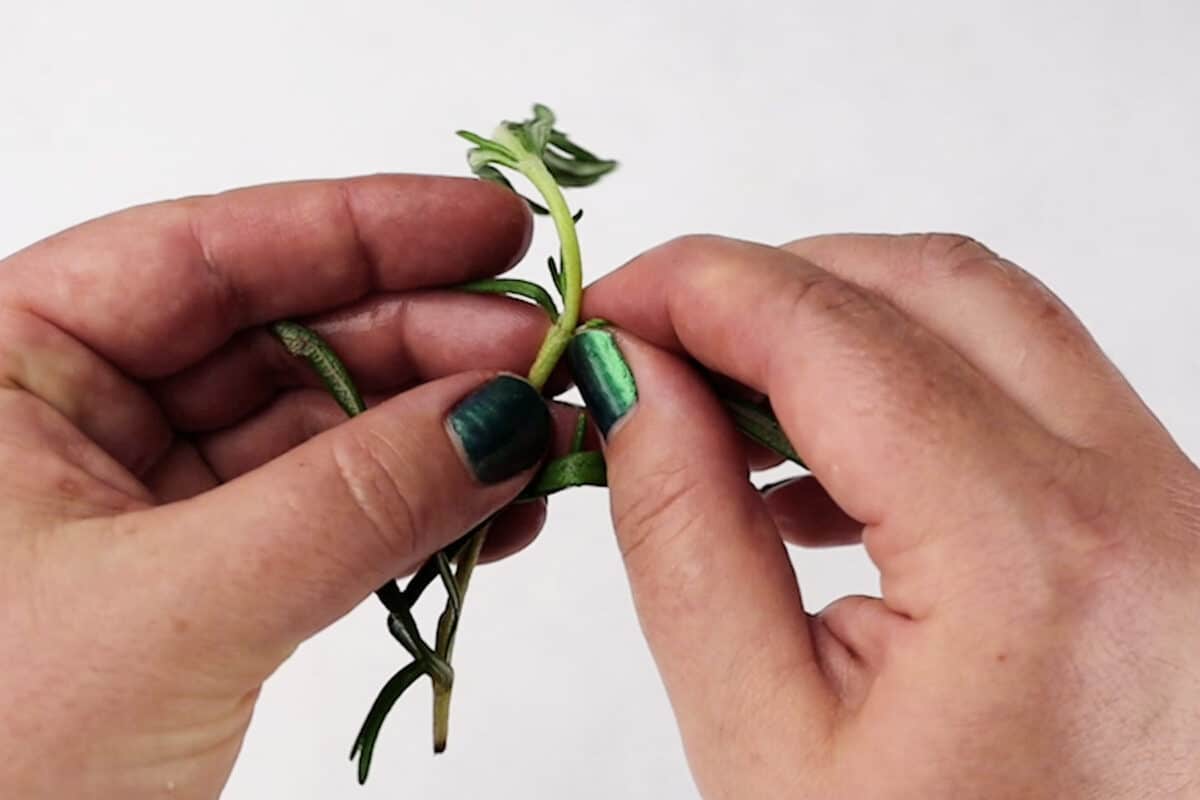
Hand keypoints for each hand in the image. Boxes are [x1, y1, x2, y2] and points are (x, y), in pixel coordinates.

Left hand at [0, 176, 568, 798]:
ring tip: (542, 437)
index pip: (207, 254)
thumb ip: (354, 503)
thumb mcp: (179, 608)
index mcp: (9, 365)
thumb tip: (497, 415)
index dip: (365, 229)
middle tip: (542, 353)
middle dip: (427, 342)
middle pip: (284, 335)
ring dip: (439, 433)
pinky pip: (326, 516)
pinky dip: (414, 513)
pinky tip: (494, 510)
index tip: (492, 227)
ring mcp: (144, 499)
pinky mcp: (201, 575)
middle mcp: (76, 417)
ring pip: (319, 430)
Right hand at [570, 234, 1199, 798]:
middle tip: (659, 346)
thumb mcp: (767, 754)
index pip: (835, 333)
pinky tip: (824, 473)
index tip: (607, 305)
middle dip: (773, 287)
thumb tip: (635, 387)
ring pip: (994, 328)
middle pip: (933, 286)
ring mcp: (1185, 522)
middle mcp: (1151, 512)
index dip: (696, 287)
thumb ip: (686, 540)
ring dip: (843, 334)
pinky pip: (1035, 403)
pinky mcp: (1175, 542)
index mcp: (1039, 564)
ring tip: (724, 418)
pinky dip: (913, 395)